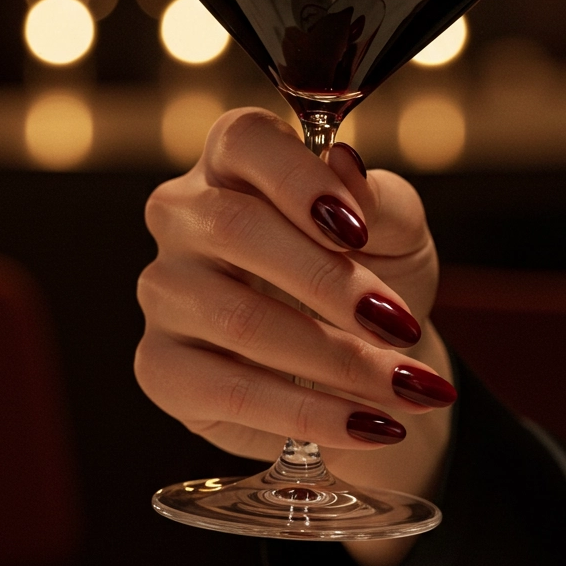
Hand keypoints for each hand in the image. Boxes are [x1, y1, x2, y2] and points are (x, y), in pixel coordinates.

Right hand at [135, 108, 455, 565]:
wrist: (373, 363)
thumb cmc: (377, 275)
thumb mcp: (400, 234)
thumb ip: (382, 202)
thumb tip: (345, 169)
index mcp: (238, 160)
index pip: (245, 141)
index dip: (297, 179)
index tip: (357, 229)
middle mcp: (184, 215)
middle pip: (234, 228)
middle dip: (329, 284)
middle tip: (399, 327)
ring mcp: (164, 291)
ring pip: (237, 319)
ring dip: (334, 361)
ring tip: (403, 388)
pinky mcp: (161, 367)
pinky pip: (229, 393)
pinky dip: (307, 414)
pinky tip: (363, 425)